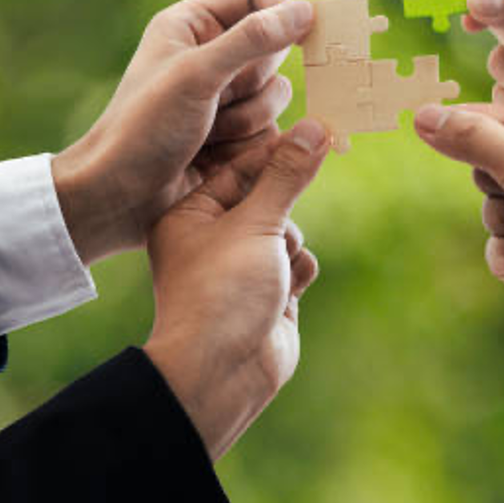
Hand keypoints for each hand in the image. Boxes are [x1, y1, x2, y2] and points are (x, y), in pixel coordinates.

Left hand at [51, 0, 314, 264]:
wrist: (118, 198)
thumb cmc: (143, 128)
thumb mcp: (197, 75)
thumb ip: (252, 39)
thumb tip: (304, 11)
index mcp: (193, 23)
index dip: (282, 11)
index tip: (303, 36)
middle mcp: (211, 54)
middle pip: (275, 48)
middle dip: (253, 81)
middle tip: (218, 98)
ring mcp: (225, 95)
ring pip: (278, 94)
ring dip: (247, 119)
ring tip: (207, 135)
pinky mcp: (236, 134)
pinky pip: (272, 130)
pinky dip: (247, 146)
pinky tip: (212, 158)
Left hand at [143, 119, 328, 459]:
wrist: (221, 374)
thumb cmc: (222, 293)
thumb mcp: (257, 224)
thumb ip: (288, 176)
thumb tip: (315, 128)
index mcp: (189, 215)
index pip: (239, 168)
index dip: (277, 152)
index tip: (315, 131)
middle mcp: (210, 238)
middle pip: (266, 198)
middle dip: (284, 208)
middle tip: (312, 181)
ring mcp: (238, 268)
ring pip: (286, 231)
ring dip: (291, 244)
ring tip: (276, 266)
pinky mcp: (265, 294)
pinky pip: (294, 264)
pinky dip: (296, 273)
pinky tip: (286, 291)